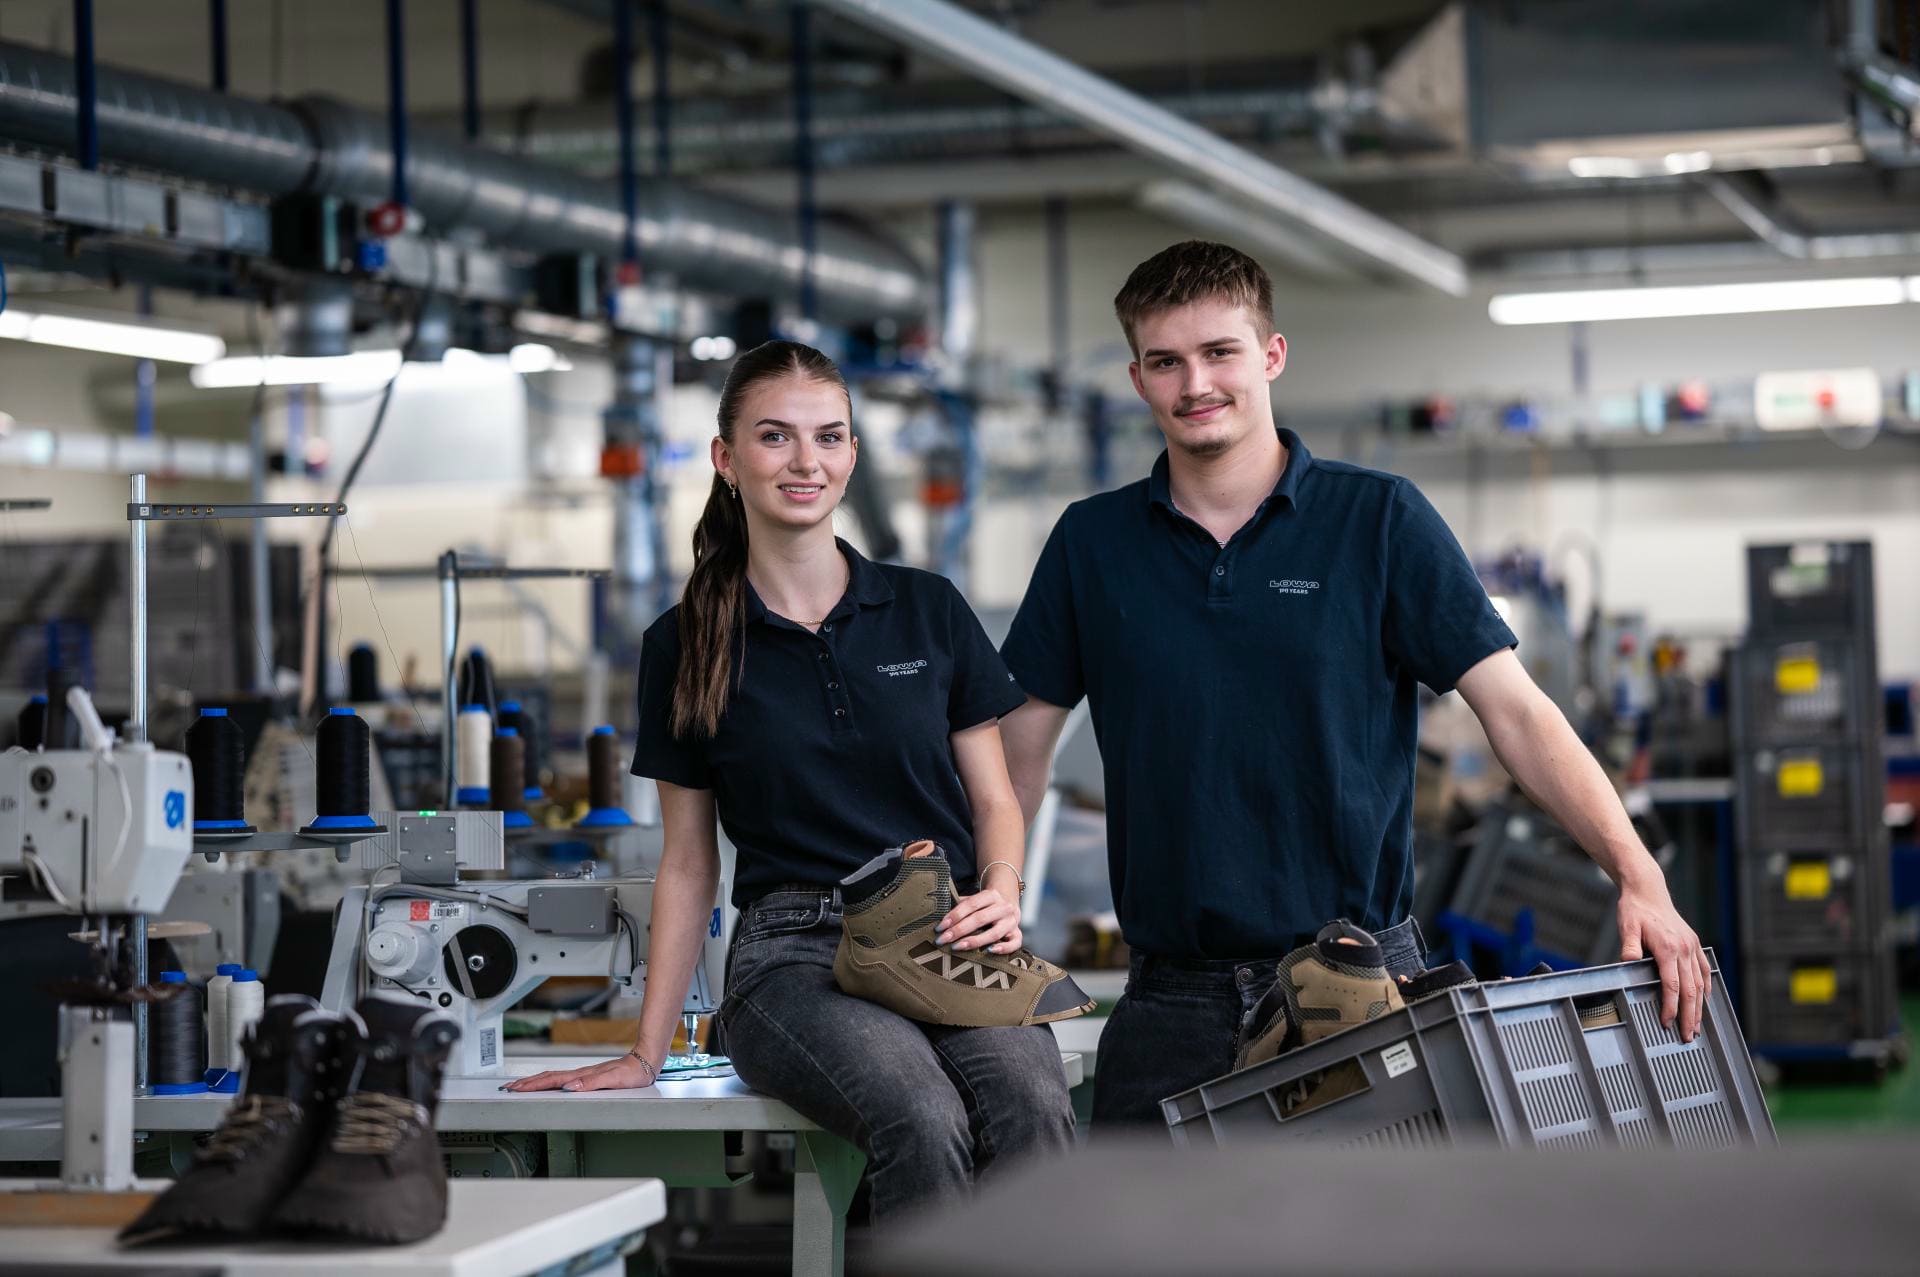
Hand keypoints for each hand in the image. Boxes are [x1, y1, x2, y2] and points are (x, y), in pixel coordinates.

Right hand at [501, 1051, 655, 1092]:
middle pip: (548, 1077)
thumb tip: (569, 1086)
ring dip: (535, 1081)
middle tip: (509, 1087)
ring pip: (553, 1077)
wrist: (645, 1062)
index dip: (532, 1085)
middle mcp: (580, 1074)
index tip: (515, 1088)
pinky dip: (549, 1081)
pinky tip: (548, 1084)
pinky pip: (563, 1078)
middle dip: (527, 1083)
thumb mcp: (613, 1080)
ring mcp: (583, 1074)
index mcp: (582, 1075)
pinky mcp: (588, 1076)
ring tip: (521, 1085)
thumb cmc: (632, 1073)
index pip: (552, 1081)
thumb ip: (591, 1083)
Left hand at [937, 885, 1021, 953]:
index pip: (970, 904)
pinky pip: (1014, 943)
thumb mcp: (975, 900)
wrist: (1009, 901)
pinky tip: (989, 951)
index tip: (940, 927)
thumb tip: (938, 914)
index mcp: (991, 895)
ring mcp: (1012, 921)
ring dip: (974, 941)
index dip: (954, 915)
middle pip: (980, 919)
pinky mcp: (1017, 933)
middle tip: (943, 939)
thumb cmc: (985, 905)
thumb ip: (961, 905)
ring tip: (958, 947)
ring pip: (995, 933)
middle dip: (958, 930)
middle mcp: (1003, 907)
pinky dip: (1003, 948)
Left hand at [1617, 880, 1711, 1041]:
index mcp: (1669, 948)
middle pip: (1691, 990)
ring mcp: (1692, 947)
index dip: (1671, 1007)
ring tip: (1697, 1027)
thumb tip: (1628, 963)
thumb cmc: (1635, 909)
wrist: (1648, 890)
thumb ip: (1629, 947)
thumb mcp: (1627, 927)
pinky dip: (1706, 987)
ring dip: (1700, 1007)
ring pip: (1700, 984)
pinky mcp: (1693, 944)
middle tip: (1687, 1037)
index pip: (1672, 986)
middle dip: (1690, 1016)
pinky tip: (1705, 1000)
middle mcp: (1684, 949)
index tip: (1667, 1023)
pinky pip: (1704, 970)